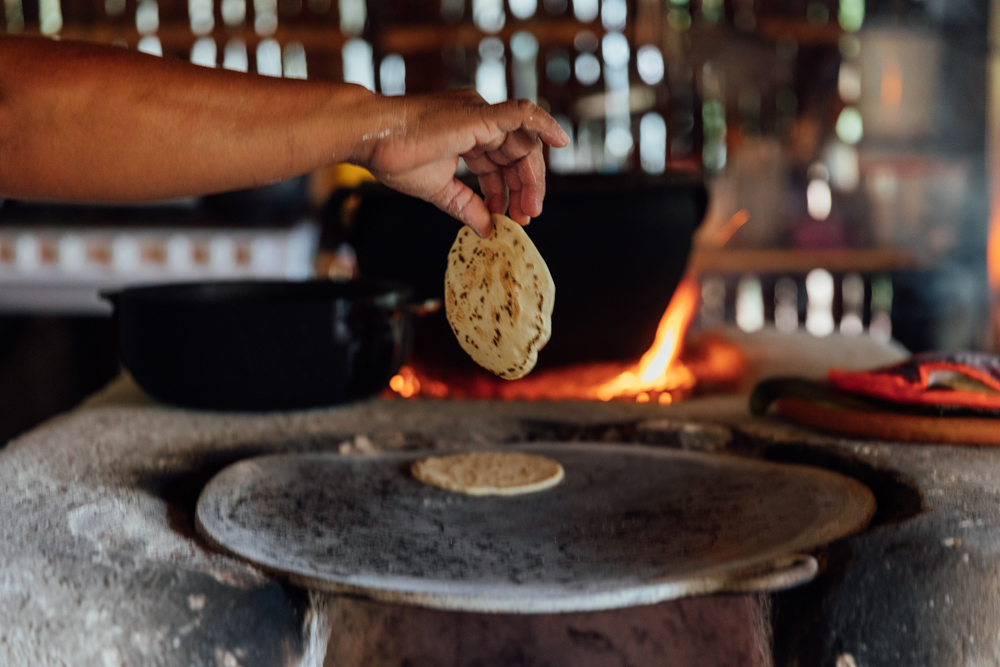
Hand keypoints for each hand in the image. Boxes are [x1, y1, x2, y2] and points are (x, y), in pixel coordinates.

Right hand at [357, 90, 569, 236]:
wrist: (372, 137)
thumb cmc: (395, 157)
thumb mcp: (439, 189)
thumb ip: (466, 206)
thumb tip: (487, 229)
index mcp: (468, 133)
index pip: (501, 162)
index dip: (509, 191)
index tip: (510, 217)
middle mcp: (479, 120)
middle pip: (517, 154)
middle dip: (525, 188)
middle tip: (526, 217)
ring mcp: (481, 114)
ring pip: (524, 143)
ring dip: (532, 178)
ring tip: (530, 209)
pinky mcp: (481, 115)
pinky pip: (524, 114)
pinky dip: (546, 125)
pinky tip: (562, 142)